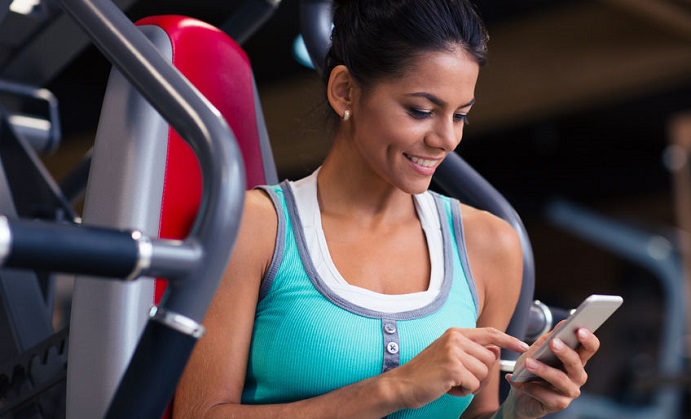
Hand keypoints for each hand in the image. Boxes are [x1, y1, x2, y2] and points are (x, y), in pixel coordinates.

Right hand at [384, 327, 528, 409]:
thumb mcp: (448, 354)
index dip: (509, 340)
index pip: (490, 333)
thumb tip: (496, 351)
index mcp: (455, 332)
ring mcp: (453, 352)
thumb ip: (470, 350)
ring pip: (484, 373)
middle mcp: (455, 338)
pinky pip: (474, 384)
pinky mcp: (452, 368)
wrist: (402, 384)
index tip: (523, 346)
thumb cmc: (426, 373)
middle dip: (480, 374)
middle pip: (490, 359)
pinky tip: (448, 388)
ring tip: (451, 382)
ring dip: (471, 384)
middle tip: (460, 378)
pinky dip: (464, 391)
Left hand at [506, 327, 599, 417]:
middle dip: (565, 352)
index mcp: (576, 359)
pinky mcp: (559, 404)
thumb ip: (549, 338)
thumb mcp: (537, 351)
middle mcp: (578, 376)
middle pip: (576, 362)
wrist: (520, 396)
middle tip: (552, 342)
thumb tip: (564, 323)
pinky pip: (545, 394)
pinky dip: (528, 386)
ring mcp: (570, 391)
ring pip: (560, 379)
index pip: (589, 348)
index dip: (588, 339)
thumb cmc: (532, 369)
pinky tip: (515, 380)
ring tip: (527, 362)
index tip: (580, 329)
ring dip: (543, 370)